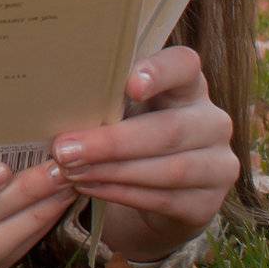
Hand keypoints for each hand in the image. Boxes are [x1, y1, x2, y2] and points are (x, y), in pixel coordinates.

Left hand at [51, 45, 236, 259]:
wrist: (157, 186)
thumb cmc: (129, 129)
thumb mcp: (120, 108)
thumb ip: (103, 97)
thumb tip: (50, 93)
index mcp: (189, 85)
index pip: (184, 66)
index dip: (159, 73)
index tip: (129, 85)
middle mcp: (212, 121)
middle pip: (168, 130)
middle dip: (112, 142)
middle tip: (64, 148)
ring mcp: (218, 164)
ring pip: (168, 169)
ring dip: (112, 172)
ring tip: (70, 171)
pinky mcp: (209, 202)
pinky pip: (163, 198)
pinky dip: (120, 193)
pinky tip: (88, 187)